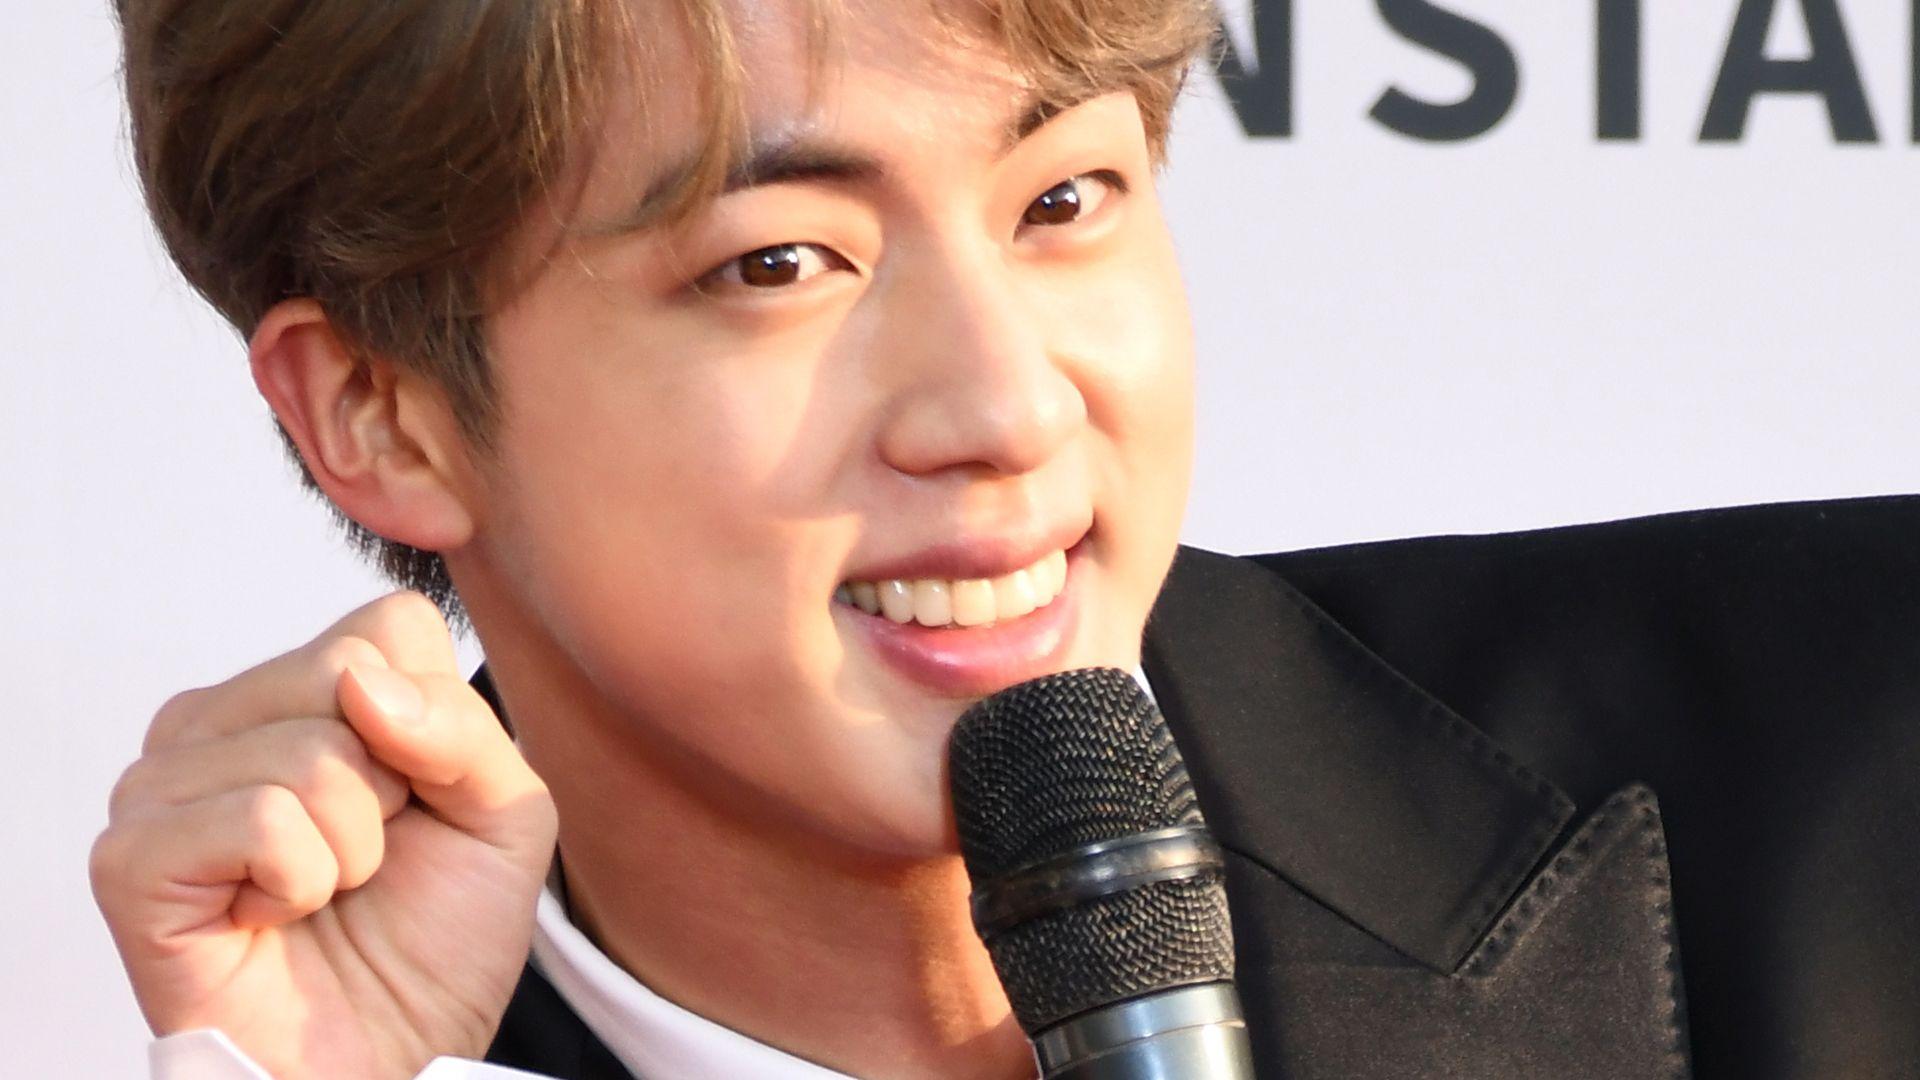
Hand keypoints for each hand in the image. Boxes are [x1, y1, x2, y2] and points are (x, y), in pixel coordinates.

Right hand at [91, 593, 557, 1078]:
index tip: (418, 802)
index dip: (437, 724)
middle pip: (345, 675)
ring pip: (306, 753)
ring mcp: (163, 784)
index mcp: (301, 691)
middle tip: (367, 859)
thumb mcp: (503, 811)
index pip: (387, 626)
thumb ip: (461, 725)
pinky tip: (273, 916)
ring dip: (351, 848)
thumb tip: (362, 684)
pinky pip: (259, 820)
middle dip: (394, 787)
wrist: (396, 1055)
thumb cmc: (437, 937)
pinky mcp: (131, 857)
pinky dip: (299, 882)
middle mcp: (218, 719)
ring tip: (323, 893)